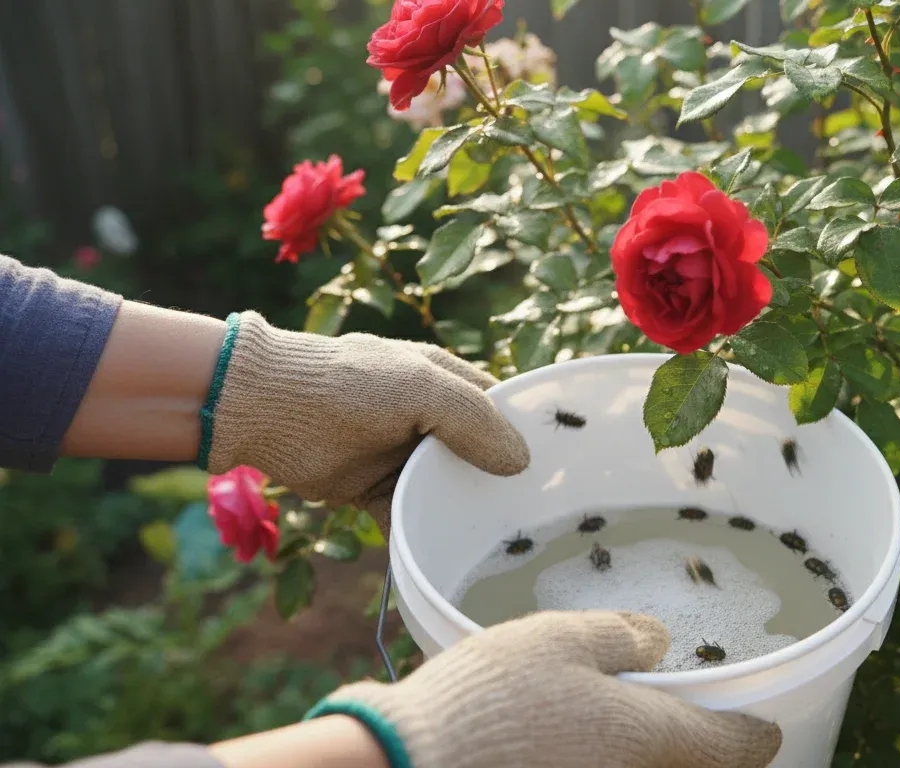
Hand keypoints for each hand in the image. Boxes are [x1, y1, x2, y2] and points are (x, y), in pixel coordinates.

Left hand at [206, 312, 528, 528]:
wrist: (265, 409)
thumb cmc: (349, 385)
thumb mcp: (422, 389)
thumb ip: (474, 420)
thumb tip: (520, 463)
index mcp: (447, 381)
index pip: (502, 411)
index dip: (528, 438)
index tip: (557, 475)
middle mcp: (430, 419)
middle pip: (479, 457)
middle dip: (501, 486)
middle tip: (534, 522)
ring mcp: (401, 456)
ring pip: (446, 491)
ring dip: (464, 517)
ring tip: (501, 549)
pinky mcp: (373, 490)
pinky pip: (408, 518)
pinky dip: (422, 539)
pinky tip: (445, 561)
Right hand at [308, 611, 782, 767]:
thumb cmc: (489, 700)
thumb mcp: (559, 640)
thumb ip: (620, 637)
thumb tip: (658, 643)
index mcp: (648, 737)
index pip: (733, 748)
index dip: (754, 734)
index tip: (765, 727)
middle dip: (693, 746)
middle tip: (687, 715)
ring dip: (642, 750)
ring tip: (615, 712)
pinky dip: (601, 757)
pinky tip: (568, 734)